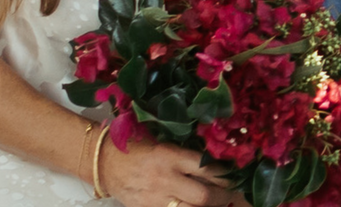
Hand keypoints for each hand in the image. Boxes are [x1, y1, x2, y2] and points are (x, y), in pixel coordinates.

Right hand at [100, 136, 238, 206]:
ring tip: (218, 203)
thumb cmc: (136, 145)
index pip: (205, 167)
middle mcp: (164, 179)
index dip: (224, 172)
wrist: (105, 162)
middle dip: (221, 196)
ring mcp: (155, 200)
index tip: (234, 172)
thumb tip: (213, 155)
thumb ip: (185, 150)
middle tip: (232, 193)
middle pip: (201, 196)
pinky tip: (194, 206)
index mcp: (169, 156)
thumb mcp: (162, 140)